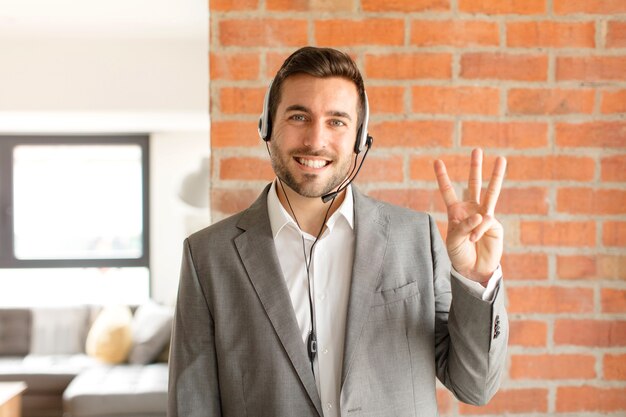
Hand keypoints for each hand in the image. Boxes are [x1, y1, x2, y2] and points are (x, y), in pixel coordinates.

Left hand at [434, 149, 506, 283]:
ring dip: (495, 176)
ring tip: (501, 159)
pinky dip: (478, 230)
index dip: (443, 177)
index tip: (437, 161)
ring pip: (491, 192)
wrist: (473, 268)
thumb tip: (481, 215)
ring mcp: (484, 215)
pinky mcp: (494, 224)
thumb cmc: (459, 254)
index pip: (448, 191)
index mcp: (456, 212)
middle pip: (473, 184)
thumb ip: (464, 226)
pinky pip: (486, 221)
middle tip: (477, 149)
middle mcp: (471, 210)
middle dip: (475, 167)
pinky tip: (474, 239)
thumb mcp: (454, 239)